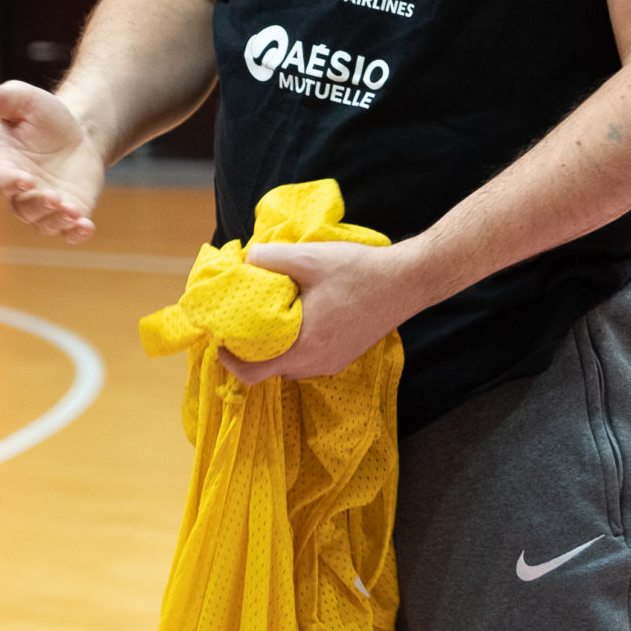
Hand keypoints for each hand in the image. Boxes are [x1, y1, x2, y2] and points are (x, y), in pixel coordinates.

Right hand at [0, 80, 104, 241]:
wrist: (79, 132)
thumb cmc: (44, 116)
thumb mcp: (24, 100)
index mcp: (6, 166)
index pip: (4, 181)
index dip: (13, 183)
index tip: (26, 180)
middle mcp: (23, 192)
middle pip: (24, 208)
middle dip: (38, 205)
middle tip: (54, 197)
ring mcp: (46, 204)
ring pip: (45, 223)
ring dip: (57, 221)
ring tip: (72, 211)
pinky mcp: (70, 210)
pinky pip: (68, 231)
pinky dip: (75, 234)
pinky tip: (85, 227)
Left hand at [219, 240, 437, 384]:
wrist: (408, 281)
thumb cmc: (359, 271)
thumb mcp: (310, 257)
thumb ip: (270, 258)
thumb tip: (244, 260)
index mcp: (302, 346)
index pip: (252, 373)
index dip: (230, 360)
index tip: (221, 340)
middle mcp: (315, 363)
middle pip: (269, 369)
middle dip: (253, 350)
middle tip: (245, 322)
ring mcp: (332, 364)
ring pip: (290, 365)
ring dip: (277, 348)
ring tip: (274, 318)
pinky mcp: (344, 357)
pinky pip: (309, 359)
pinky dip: (298, 346)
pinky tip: (304, 318)